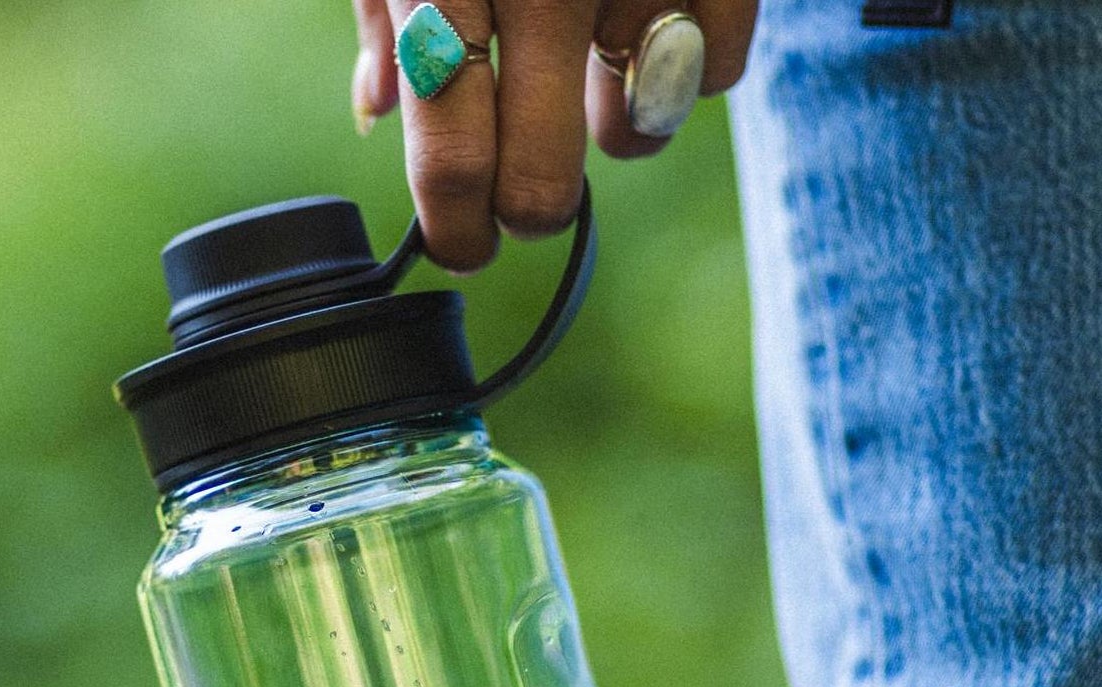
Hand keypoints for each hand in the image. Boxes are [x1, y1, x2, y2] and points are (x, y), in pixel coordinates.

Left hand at [350, 0, 758, 271]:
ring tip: (601, 79)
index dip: (459, 232)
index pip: (453, 161)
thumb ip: (391, 3)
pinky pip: (720, 70)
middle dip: (530, 211)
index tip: (465, 247)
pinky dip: (690, 71)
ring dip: (619, 132)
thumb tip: (382, 111)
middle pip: (542, 181)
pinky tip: (659, 33)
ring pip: (640, 131)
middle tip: (526, 195)